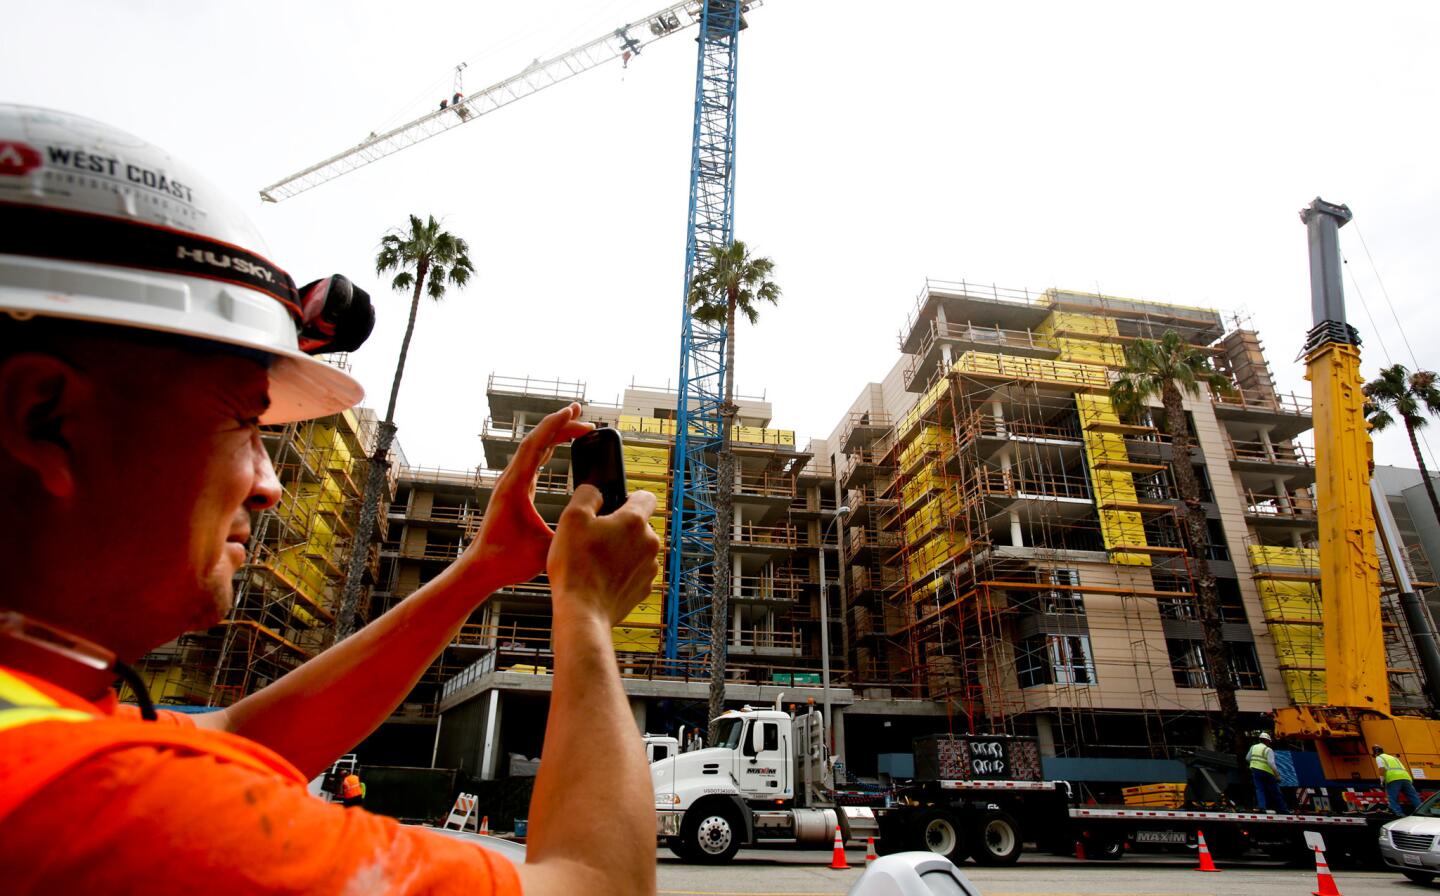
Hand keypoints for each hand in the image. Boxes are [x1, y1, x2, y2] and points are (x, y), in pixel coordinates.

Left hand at [458, 403, 591, 591]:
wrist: (482, 569)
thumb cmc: (508, 560)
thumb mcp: (546, 547)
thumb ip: (570, 531)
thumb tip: (596, 519)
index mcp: (515, 486)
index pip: (536, 445)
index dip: (556, 425)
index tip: (574, 412)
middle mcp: (511, 479)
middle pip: (536, 441)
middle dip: (560, 424)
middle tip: (582, 413)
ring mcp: (511, 484)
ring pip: (534, 450)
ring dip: (554, 435)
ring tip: (577, 426)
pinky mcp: (513, 492)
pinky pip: (532, 462)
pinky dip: (547, 449)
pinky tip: (557, 449)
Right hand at [548, 485, 660, 626]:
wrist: (583, 612)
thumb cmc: (575, 567)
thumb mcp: (571, 519)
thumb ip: (587, 495)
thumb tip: (596, 492)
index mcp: (635, 522)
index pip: (646, 496)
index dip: (628, 498)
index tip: (613, 508)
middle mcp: (650, 543)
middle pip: (639, 525)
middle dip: (620, 528)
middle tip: (595, 540)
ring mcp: (650, 568)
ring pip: (637, 549)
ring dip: (622, 550)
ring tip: (596, 562)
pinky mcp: (645, 588)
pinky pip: (635, 571)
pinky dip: (622, 572)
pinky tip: (603, 578)